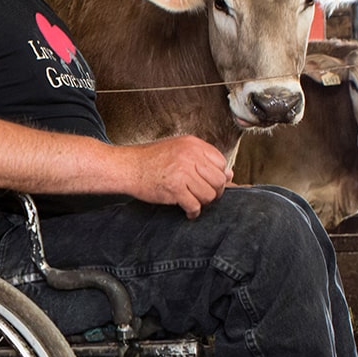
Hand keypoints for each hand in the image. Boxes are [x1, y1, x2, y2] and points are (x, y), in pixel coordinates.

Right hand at [115, 135, 231, 218]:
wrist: (127, 167)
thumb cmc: (150, 160)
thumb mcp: (178, 150)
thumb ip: (202, 159)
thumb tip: (229, 174)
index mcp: (193, 144)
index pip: (221, 162)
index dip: (217, 175)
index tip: (208, 182)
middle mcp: (190, 156)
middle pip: (218, 180)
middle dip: (213, 191)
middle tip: (202, 195)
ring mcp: (183, 172)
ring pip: (209, 195)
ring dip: (202, 202)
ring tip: (192, 201)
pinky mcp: (175, 188)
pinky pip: (195, 205)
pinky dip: (192, 212)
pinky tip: (187, 210)